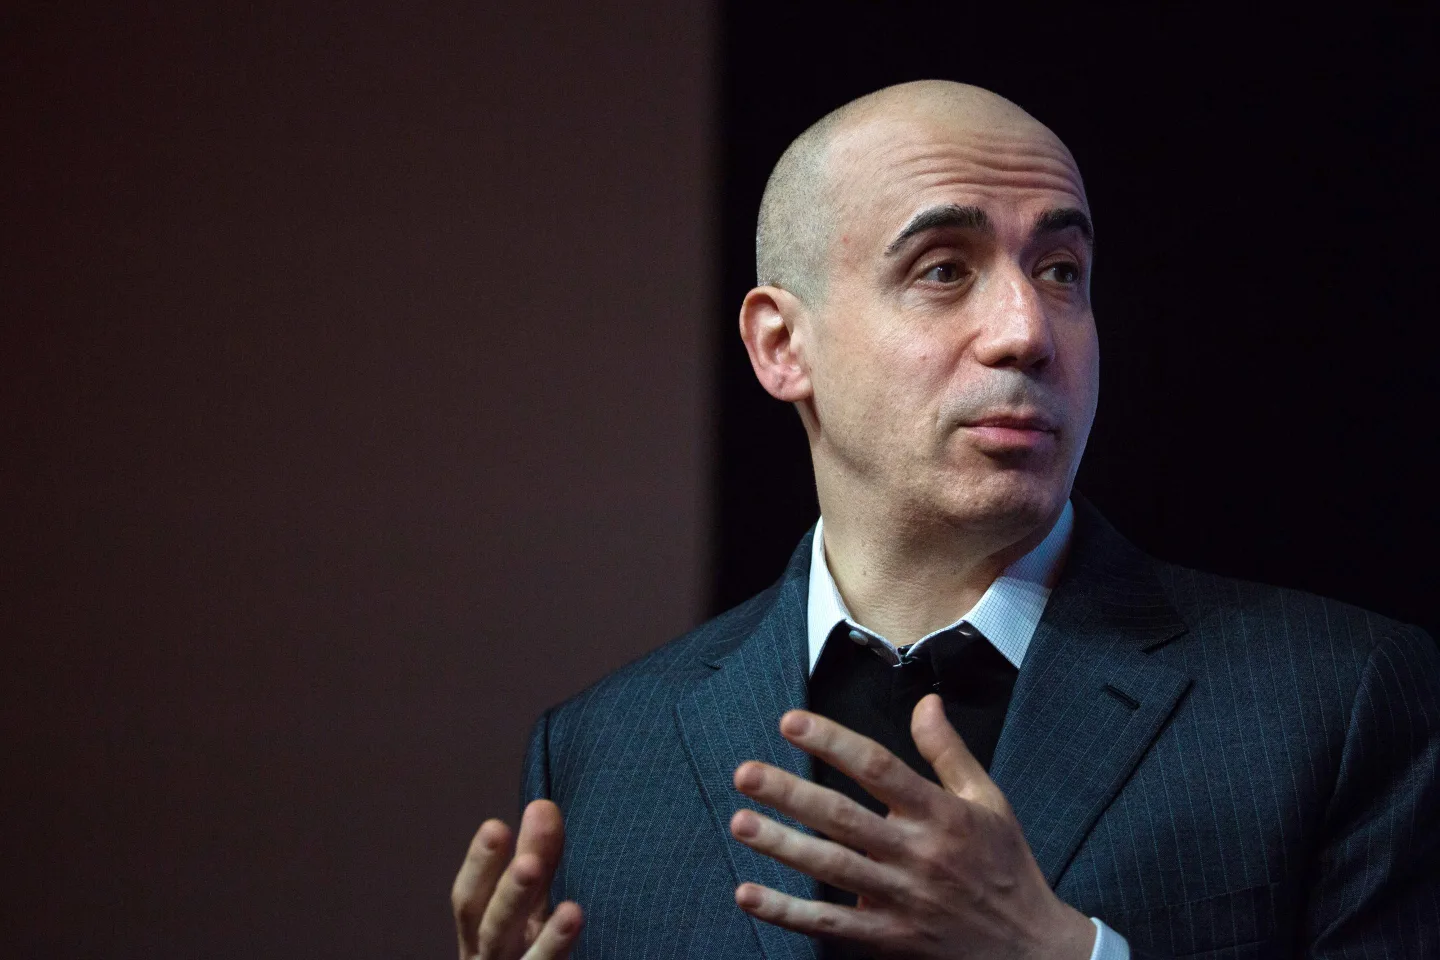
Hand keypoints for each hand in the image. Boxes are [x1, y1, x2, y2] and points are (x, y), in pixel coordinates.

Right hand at [451, 799, 582, 959]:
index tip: (496, 827)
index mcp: (481, 939)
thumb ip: (538, 859)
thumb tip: (543, 806)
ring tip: (574, 911)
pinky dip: (562, 956)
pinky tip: (580, 925)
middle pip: (494, 931)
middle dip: (510, 897)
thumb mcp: (529, 908)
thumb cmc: (526, 950)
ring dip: (548, 940)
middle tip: (531, 864)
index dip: (479, 867)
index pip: (470, 901)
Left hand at [729, 694, 1094, 959]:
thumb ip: (949, 751)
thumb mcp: (989, 801)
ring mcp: (902, 900)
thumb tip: (925, 701)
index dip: (832, 742)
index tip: (790, 722)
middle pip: (843, 818)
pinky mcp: (890, 938)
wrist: (1032, 950)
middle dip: (791, 794)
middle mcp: (918, 854)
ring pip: (831, 868)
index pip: (878, 767)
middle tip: (745, 773)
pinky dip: (786, 913)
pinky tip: (748, 894)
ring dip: (781, 846)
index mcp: (941, 814)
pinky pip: (830, 924)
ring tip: (740, 821)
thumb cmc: (1006, 866)